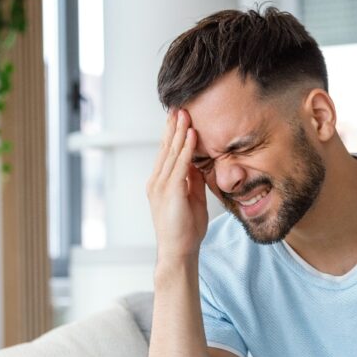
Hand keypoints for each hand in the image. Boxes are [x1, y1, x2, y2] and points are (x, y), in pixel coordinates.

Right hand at [146, 109, 207, 260]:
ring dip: (179, 131)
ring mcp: (161, 186)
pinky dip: (186, 148)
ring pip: (171, 152)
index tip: (179, 116)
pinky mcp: (170, 192)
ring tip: (185, 113)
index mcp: (160, 182)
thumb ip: (192, 180)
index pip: (166, 152)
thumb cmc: (185, 229)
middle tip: (179, 106)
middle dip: (173, 126)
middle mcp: (157, 181)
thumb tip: (199, 164)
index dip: (172, 133)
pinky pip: (180, 165)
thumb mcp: (192, 198)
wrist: (179, 251)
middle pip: (165, 147)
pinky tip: (192, 135)